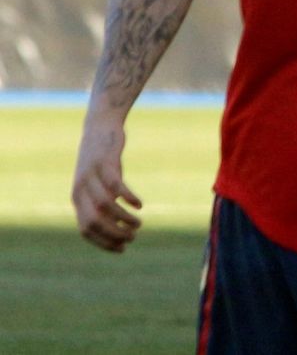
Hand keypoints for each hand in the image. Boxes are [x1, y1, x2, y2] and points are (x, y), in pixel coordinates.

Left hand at [72, 119, 142, 252]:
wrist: (100, 128)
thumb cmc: (102, 161)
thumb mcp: (98, 184)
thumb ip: (101, 202)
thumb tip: (114, 226)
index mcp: (77, 199)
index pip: (86, 230)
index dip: (104, 242)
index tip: (122, 248)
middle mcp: (80, 190)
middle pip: (95, 221)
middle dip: (114, 234)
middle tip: (133, 236)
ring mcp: (91, 176)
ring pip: (106, 205)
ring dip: (124, 218)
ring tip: (139, 222)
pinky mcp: (105, 163)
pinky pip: (116, 185)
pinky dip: (128, 198)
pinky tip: (139, 204)